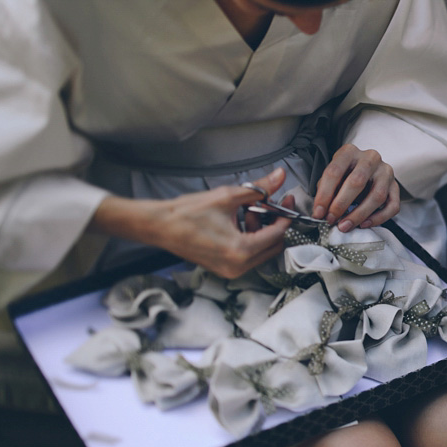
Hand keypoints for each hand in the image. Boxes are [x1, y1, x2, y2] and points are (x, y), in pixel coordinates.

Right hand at [92, 168, 291, 278]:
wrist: (161, 226)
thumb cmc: (188, 213)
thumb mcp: (228, 196)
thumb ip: (258, 188)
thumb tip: (279, 176)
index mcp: (240, 251)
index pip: (277, 234)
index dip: (284, 215)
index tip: (285, 200)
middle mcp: (238, 266)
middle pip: (273, 245)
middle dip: (274, 223)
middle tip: (271, 203)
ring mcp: (231, 270)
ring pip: (262, 250)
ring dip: (262, 230)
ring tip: (249, 209)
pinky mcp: (225, 268)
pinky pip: (248, 254)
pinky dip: (250, 237)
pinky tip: (240, 220)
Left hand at [312, 144, 400, 231]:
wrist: (367, 170)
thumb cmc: (345, 174)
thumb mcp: (333, 176)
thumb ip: (326, 190)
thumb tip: (321, 212)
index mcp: (350, 152)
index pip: (335, 171)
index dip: (324, 194)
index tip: (318, 213)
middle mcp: (370, 158)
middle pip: (357, 181)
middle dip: (341, 204)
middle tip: (331, 220)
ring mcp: (385, 172)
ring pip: (377, 195)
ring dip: (359, 214)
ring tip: (345, 226)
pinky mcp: (395, 187)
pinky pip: (392, 206)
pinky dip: (378, 218)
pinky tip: (364, 224)